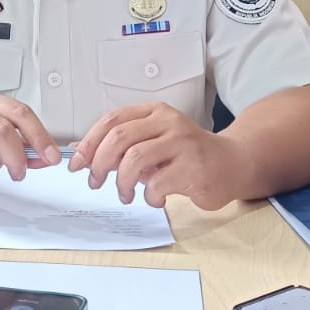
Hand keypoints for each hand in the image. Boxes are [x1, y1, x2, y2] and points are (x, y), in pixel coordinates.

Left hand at [69, 102, 245, 210]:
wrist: (232, 163)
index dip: (89, 142)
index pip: (112, 119)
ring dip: (122, 183)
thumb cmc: (189, 154)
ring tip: (126, 194)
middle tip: (95, 182)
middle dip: (99, 164)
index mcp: (155, 112)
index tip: (77, 163)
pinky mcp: (192, 167)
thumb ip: (124, 145)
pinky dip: (148, 196)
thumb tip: (83, 153)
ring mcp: (182, 143)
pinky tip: (155, 198)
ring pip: (134, 159)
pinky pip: (156, 183)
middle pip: (118, 138)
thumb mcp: (154, 141)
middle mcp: (168, 122)